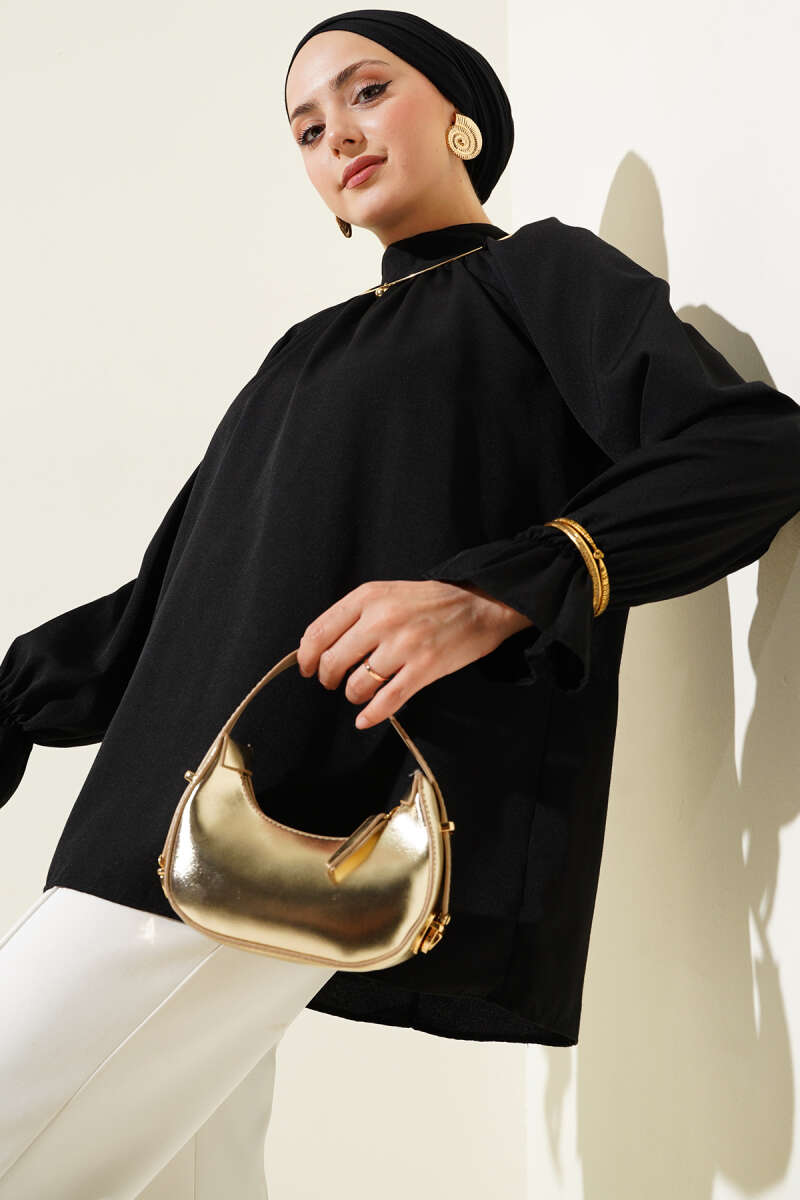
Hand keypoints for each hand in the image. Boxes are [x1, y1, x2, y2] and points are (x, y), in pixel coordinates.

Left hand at [296, 579, 533, 729]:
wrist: (480, 604)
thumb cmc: (430, 601)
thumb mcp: (386, 593)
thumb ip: (354, 615)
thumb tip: (318, 646)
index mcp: (368, 597)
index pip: (319, 632)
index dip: (306, 656)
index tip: (307, 667)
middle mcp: (383, 619)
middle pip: (333, 661)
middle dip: (328, 678)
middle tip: (333, 682)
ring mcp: (404, 645)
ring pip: (358, 684)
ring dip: (353, 695)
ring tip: (360, 692)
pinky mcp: (424, 668)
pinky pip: (388, 701)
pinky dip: (371, 714)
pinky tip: (365, 718)